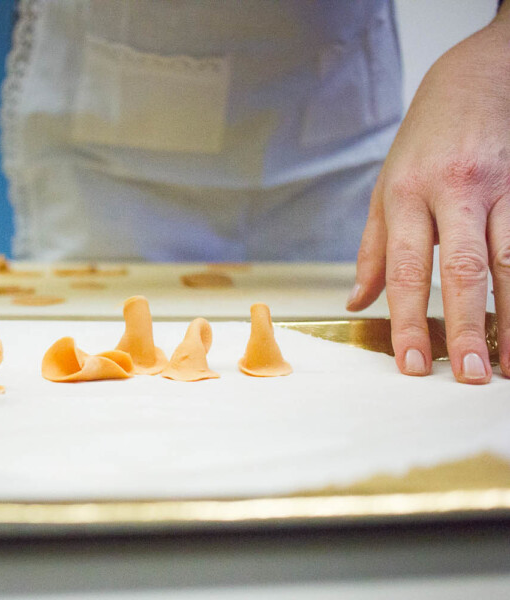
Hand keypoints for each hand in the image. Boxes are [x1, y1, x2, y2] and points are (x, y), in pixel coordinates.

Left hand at [348, 17, 509, 383]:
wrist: (480, 74)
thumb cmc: (426, 139)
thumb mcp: (386, 187)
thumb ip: (373, 249)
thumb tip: (357, 301)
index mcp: (405, 195)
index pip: (403, 269)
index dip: (406, 320)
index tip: (413, 364)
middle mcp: (452, 192)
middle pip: (462, 270)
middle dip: (466, 326)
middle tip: (472, 375)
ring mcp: (498, 187)